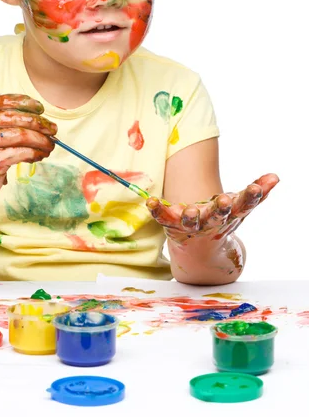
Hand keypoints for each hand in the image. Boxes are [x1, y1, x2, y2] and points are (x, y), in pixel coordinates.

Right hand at [0, 94, 56, 205]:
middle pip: (17, 117)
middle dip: (40, 123)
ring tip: (50, 146)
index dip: (25, 103)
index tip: (40, 109)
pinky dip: (35, 153)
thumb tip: (40, 118)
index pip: (5, 101)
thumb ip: (5, 124)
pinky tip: (40, 156)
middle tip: (53, 130)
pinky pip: (22, 153)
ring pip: (22, 135)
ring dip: (41, 140)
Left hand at [146, 173, 278, 244]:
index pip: (244, 205)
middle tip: (225, 201)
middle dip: (221, 209)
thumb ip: (257, 193)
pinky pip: (163, 217)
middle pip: (217, 216)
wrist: (199, 249)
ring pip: (191, 222)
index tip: (255, 187)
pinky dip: (156, 210)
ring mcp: (191, 225)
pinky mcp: (172, 224)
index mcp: (230, 215)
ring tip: (191, 211)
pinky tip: (150, 201)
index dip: (251, 196)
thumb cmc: (222, 220)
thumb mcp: (240, 207)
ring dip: (191, 216)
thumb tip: (275, 176)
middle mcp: (211, 222)